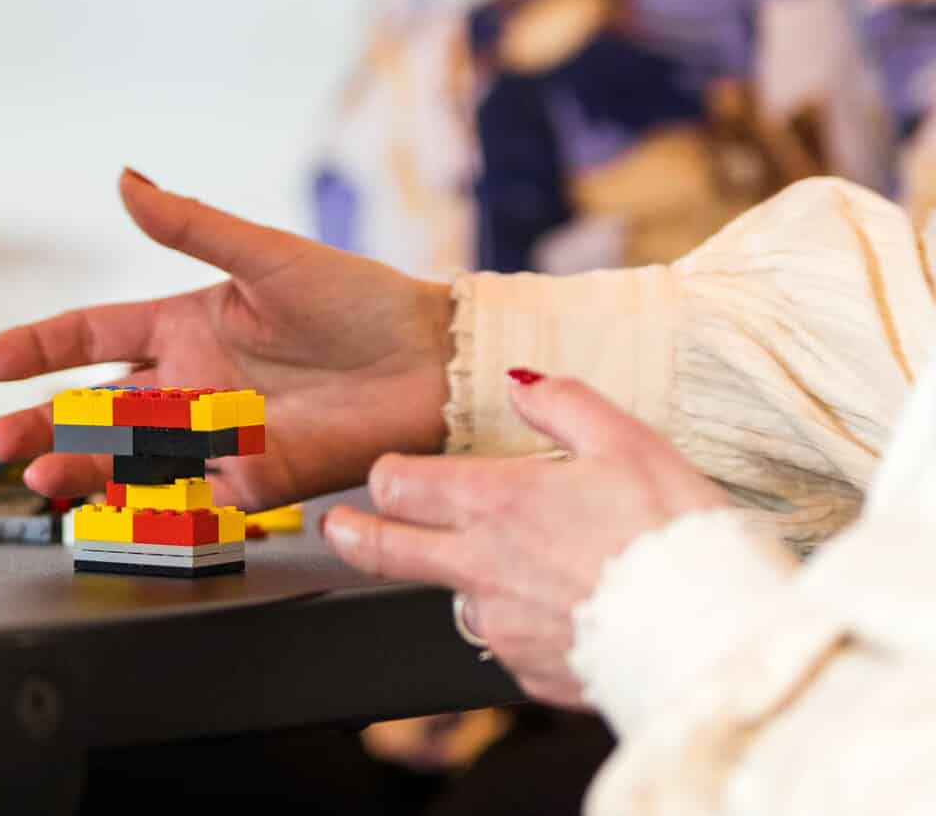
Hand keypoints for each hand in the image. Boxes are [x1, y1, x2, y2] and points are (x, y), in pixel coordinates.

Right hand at [0, 171, 454, 511]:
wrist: (433, 365)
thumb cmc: (357, 302)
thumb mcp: (267, 256)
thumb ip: (192, 227)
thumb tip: (125, 179)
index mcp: (184, 325)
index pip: (92, 336)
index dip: (38, 348)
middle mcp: (189, 383)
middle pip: (96, 408)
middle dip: (42, 426)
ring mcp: (216, 433)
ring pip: (130, 456)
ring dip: (81, 469)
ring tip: (41, 479)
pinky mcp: (253, 478)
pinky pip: (193, 491)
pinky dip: (156, 498)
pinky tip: (126, 499)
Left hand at [324, 376, 731, 707]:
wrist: (716, 638)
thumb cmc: (678, 536)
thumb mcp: (628, 442)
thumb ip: (562, 402)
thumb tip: (519, 380)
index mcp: (494, 502)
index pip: (397, 484)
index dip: (385, 475)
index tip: (386, 474)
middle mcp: (480, 567)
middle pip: (384, 551)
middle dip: (352, 535)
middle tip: (337, 527)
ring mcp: (501, 626)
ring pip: (455, 598)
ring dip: (465, 581)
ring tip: (510, 568)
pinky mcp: (529, 673)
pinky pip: (507, 644)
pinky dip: (521, 625)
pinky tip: (561, 609)